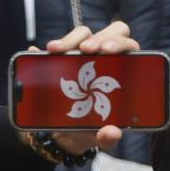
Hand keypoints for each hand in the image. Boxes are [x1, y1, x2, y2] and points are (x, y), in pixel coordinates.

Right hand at [28, 21, 138, 158]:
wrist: (65, 135)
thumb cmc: (92, 130)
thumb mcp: (100, 137)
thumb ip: (108, 137)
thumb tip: (112, 133)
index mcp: (124, 72)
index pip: (128, 46)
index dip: (121, 43)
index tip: (107, 51)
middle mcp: (106, 58)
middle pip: (109, 33)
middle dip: (98, 37)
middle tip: (86, 49)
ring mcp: (84, 55)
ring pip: (83, 34)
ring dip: (71, 39)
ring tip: (56, 51)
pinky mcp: (63, 58)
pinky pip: (59, 45)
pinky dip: (52, 46)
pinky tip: (41, 52)